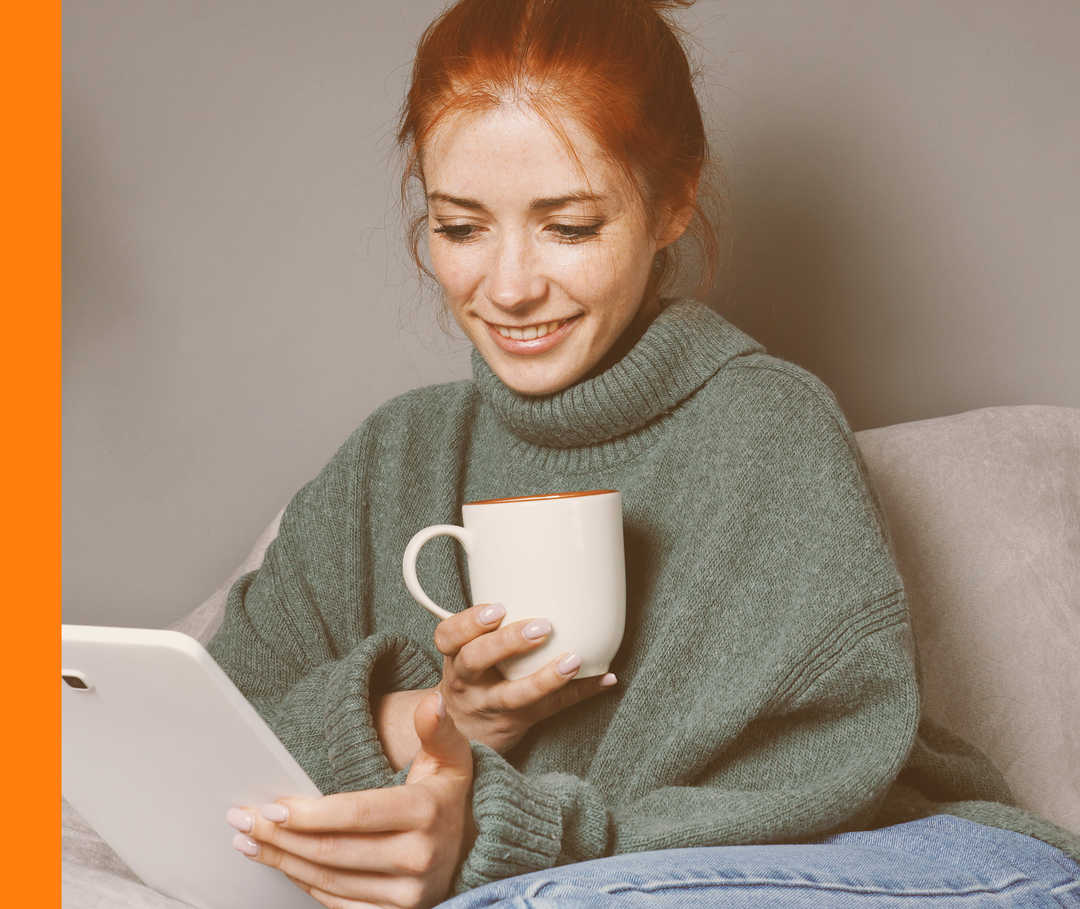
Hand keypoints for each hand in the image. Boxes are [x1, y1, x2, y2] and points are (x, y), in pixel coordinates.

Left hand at [227, 690, 475, 908]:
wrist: (471, 848)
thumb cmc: (446, 795)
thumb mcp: (451, 757)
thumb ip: (436, 729)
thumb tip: (433, 700)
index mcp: (427, 813)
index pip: (357, 815)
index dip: (311, 814)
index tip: (273, 807)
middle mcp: (419, 859)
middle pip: (333, 851)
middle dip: (280, 836)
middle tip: (243, 820)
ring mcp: (407, 895)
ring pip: (329, 880)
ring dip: (282, 860)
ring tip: (248, 840)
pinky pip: (338, 904)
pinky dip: (303, 884)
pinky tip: (281, 864)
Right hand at [434, 602, 617, 753]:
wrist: (463, 733)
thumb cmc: (473, 675)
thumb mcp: (464, 651)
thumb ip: (486, 623)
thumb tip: (531, 575)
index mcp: (454, 656)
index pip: (448, 636)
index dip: (469, 622)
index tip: (498, 608)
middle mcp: (466, 682)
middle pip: (476, 661)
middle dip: (507, 642)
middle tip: (542, 627)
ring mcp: (490, 705)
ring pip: (514, 695)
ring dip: (547, 678)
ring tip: (574, 660)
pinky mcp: (517, 722)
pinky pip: (550, 708)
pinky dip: (580, 692)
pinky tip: (604, 679)